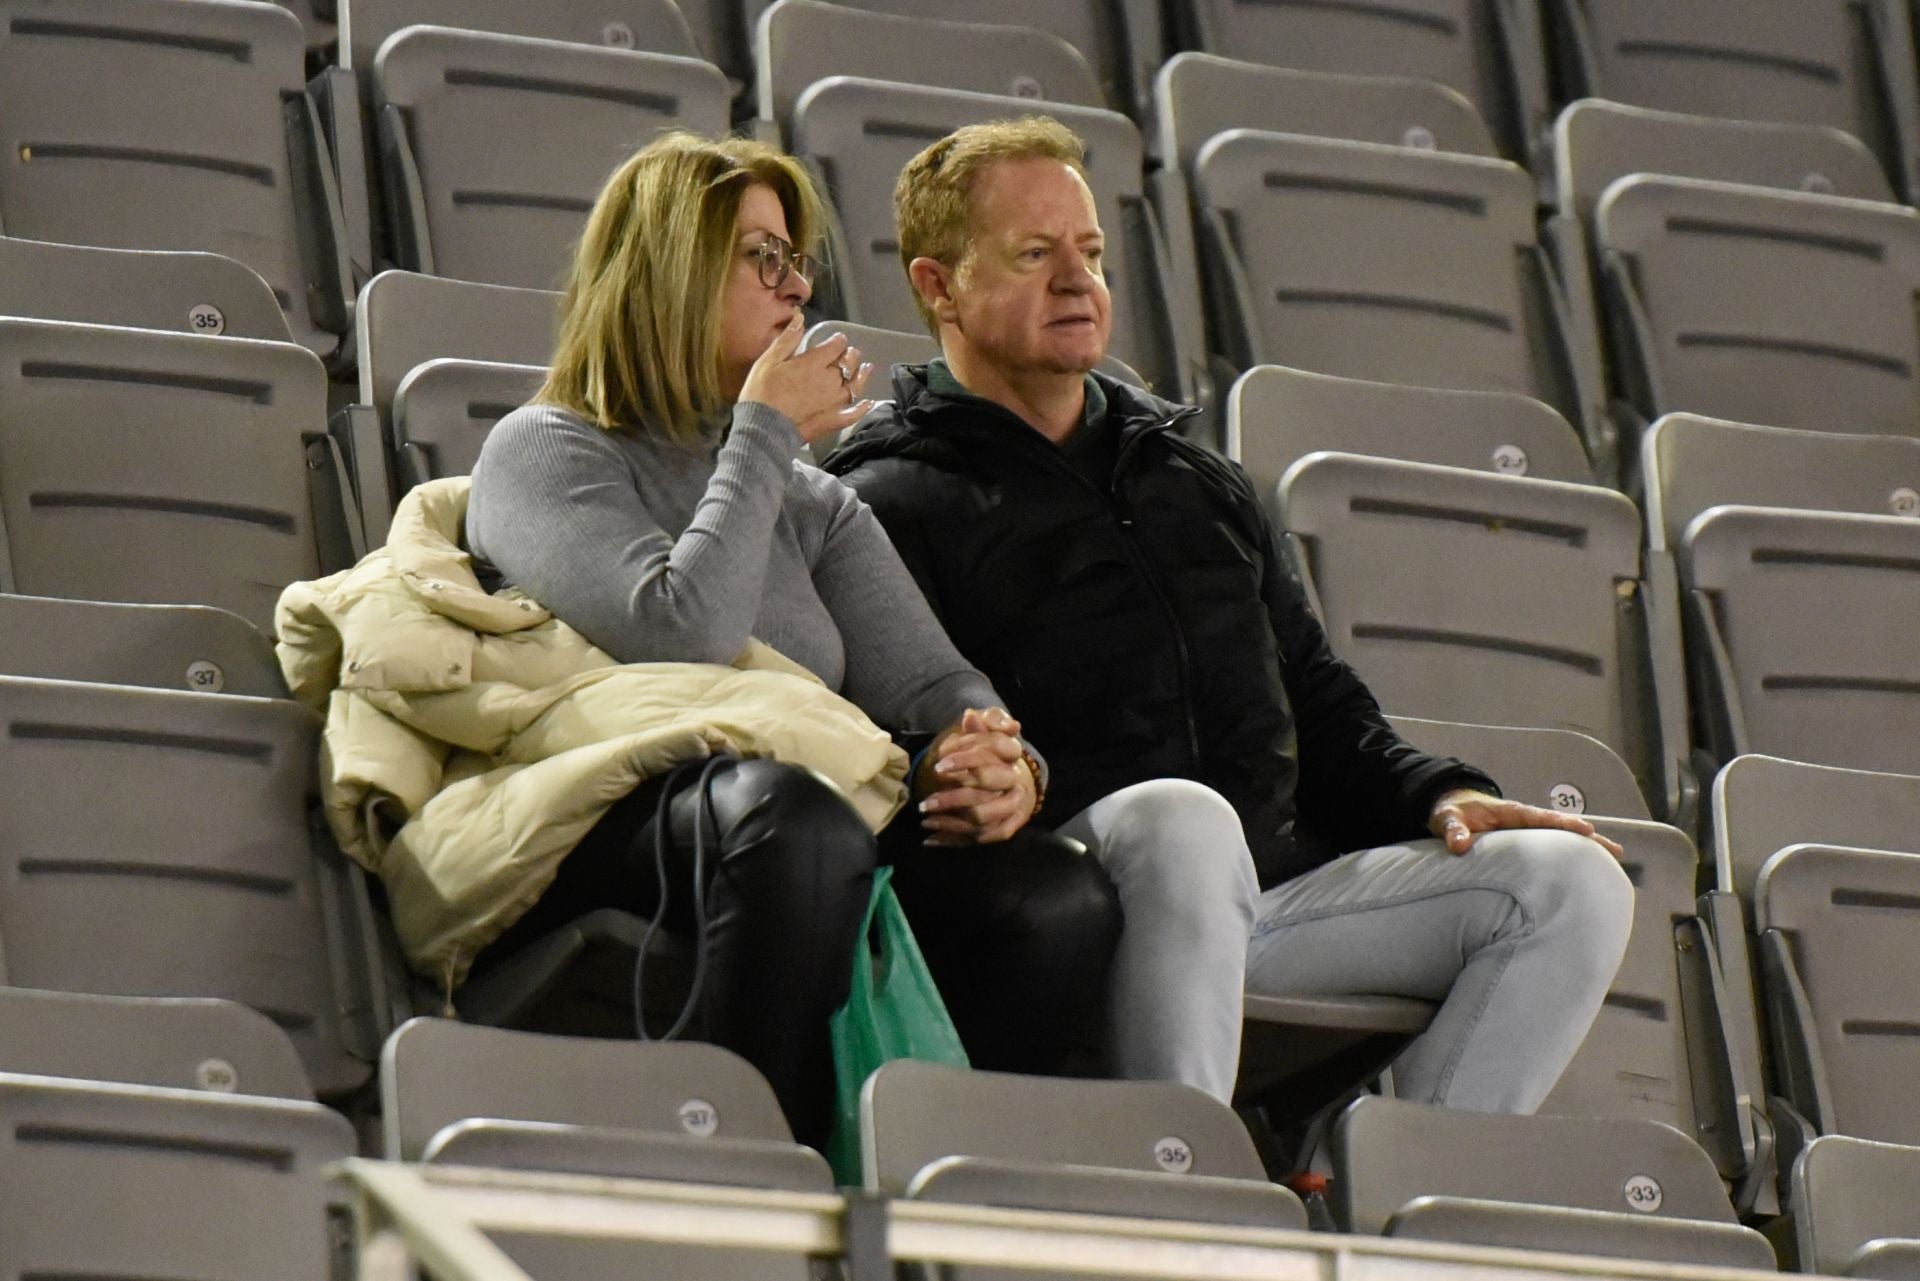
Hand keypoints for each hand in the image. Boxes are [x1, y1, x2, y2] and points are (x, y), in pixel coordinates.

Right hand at [738, 316, 874, 443]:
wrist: (764, 428)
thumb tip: (800, 318)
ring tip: (866, 369)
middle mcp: (830, 380)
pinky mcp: (834, 420)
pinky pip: (853, 413)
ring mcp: (834, 402)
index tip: (837, 339)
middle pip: (848, 364)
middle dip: (850, 355)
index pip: (835, 346)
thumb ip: (787, 340)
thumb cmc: (762, 393)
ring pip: (855, 385)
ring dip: (861, 375)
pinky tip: (868, 403)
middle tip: (851, 353)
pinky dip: (862, 408)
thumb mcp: (768, 361)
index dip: (838, 340)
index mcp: (814, 363)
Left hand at [917, 707, 1036, 844]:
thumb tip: (970, 716)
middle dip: (951, 800)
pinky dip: (953, 841)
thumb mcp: (990, 733)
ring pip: (979, 822)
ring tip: (924, 821)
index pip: (986, 765)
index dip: (964, 762)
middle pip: (982, 798)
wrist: (1017, 781)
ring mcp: (1012, 810)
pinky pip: (979, 839)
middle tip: (925, 803)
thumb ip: (983, 724)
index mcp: (1011, 759)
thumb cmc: (995, 753)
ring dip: (949, 824)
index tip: (939, 765)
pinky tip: (930, 840)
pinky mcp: (1005, 828)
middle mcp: (1015, 786)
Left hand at [1428, 789, 1624, 858]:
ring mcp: (1528, 832)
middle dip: (1588, 838)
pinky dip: (1570, 857)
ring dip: (1586, 849)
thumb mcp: (1447, 818)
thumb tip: (1459, 845)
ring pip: (1561, 840)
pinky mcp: (1526, 844)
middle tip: (1616, 851)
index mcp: (1512, 812)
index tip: (1586, 830)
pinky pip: (1552, 850)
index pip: (1541, 818)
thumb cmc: (1452, 811)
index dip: (1564, 824)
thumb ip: (1453, 830)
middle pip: (1562, 829)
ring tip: (1615, 862)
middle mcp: (1526, 821)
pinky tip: (1587, 872)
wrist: (1452, 808)